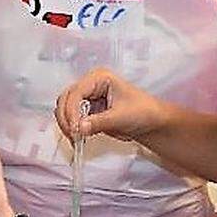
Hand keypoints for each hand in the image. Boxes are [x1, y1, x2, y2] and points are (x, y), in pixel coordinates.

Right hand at [54, 69, 168, 141]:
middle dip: (66, 118)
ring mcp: (87, 98)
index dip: (72, 111)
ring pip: (64, 109)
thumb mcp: (121, 117)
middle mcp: (89, 85)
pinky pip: (71, 119)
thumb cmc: (143, 112)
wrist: (151, 122)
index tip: (75, 129)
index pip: (76, 92)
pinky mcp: (87, 112)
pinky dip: (71, 129)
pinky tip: (78, 139)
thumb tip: (79, 128)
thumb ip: (99, 122)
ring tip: (76, 139)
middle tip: (73, 136)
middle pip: (65, 99)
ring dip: (67, 125)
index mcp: (99, 78)